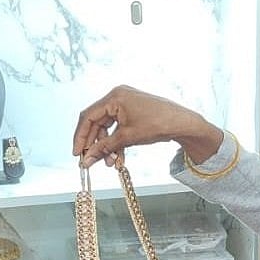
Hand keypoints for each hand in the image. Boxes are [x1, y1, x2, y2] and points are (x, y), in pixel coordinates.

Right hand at [72, 85, 222, 167]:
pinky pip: (117, 128)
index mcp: (114, 96)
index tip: (77, 154)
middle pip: (96, 123)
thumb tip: (87, 159)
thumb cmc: (158, 124)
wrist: (182, 123)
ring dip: (107, 147)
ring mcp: (125, 104)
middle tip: (90, 161)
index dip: (80, 136)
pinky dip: (116, 143)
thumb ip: (104, 148)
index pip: (88, 116)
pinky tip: (118, 158)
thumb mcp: (127, 138)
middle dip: (95, 144)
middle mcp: (117, 96)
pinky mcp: (131, 112)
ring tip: (110, 163)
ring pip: (107, 128)